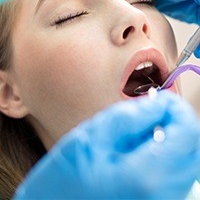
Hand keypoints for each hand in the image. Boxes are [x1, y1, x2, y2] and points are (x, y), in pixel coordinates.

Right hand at [14, 91, 199, 198]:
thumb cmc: (64, 178)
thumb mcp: (93, 136)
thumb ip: (131, 116)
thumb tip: (160, 103)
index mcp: (146, 176)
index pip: (189, 132)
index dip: (178, 108)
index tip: (162, 98)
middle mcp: (163, 195)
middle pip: (194, 148)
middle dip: (178, 122)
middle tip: (154, 111)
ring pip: (188, 162)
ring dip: (173, 138)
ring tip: (142, 132)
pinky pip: (176, 175)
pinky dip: (167, 155)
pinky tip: (140, 150)